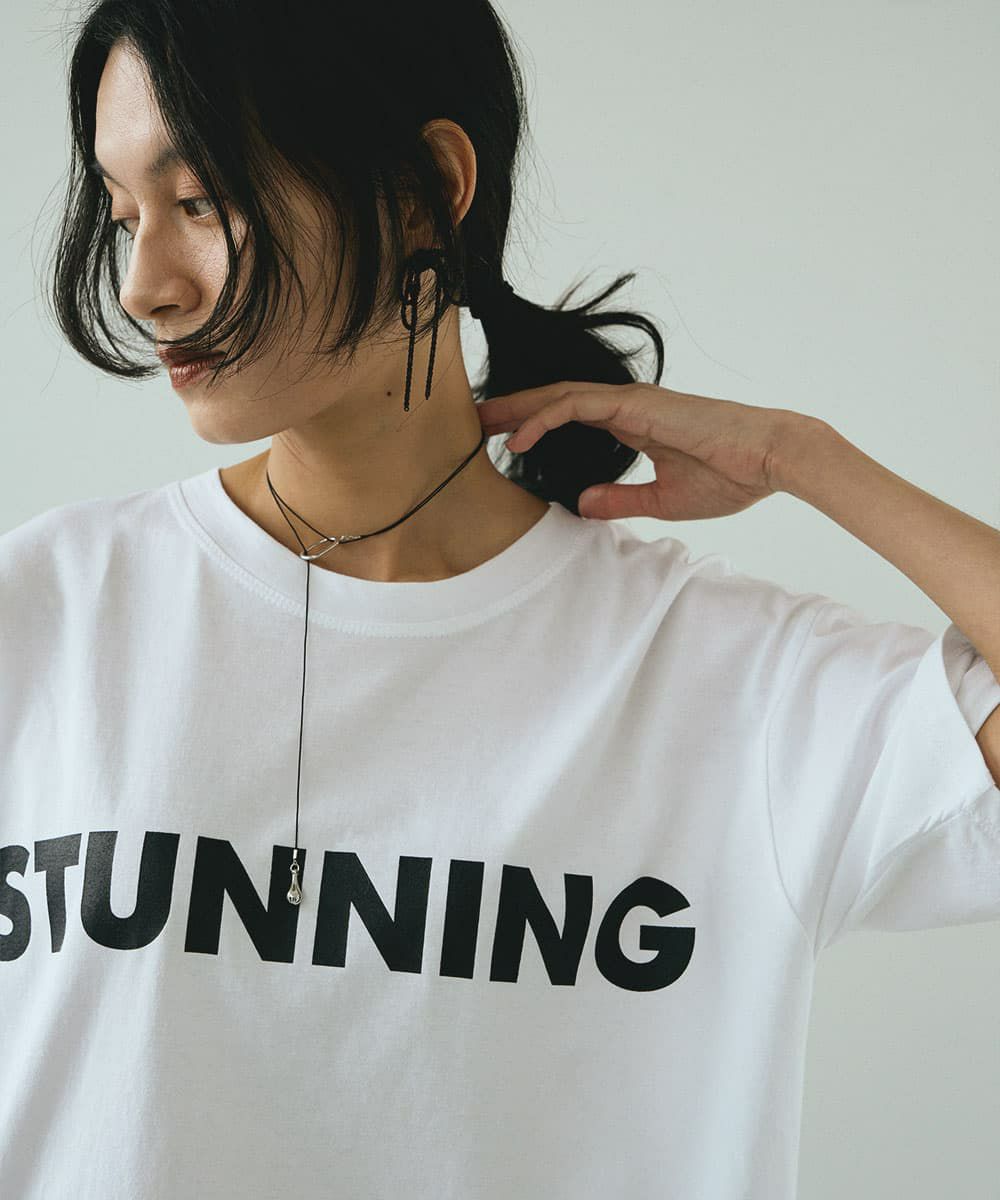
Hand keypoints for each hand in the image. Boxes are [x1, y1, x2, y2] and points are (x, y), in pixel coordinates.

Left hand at [476, 380, 804, 520]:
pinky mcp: (636, 404)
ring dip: (516, 409)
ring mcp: (630, 401)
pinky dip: (544, 417)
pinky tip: (518, 436)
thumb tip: (581, 506)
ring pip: (557, 396)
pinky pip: (577, 404)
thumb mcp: (662, 499)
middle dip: (510, 411)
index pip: (567, 417)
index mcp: (630, 424)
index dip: (531, 425)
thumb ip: (620, 499)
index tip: (498, 441)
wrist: (768, 459)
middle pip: (553, 402)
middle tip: (470, 422)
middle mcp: (625, 406)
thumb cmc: (729, 477)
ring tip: (479, 423)